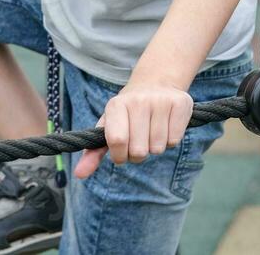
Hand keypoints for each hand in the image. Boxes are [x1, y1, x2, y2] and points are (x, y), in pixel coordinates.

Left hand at [73, 78, 191, 178]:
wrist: (155, 83)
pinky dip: (170, 140)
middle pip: (139, 150)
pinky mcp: (180, 103)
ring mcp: (160, 100)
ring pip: (158, 148)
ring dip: (155, 147)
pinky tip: (165, 125)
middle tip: (138, 140)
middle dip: (138, 154)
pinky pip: (174, 140)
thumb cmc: (127, 113)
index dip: (120, 156)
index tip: (121, 152)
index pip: (117, 141)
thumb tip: (79, 174)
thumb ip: (93, 152)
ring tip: (152, 130)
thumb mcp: (108, 127)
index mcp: (116, 105)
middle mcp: (138, 100)